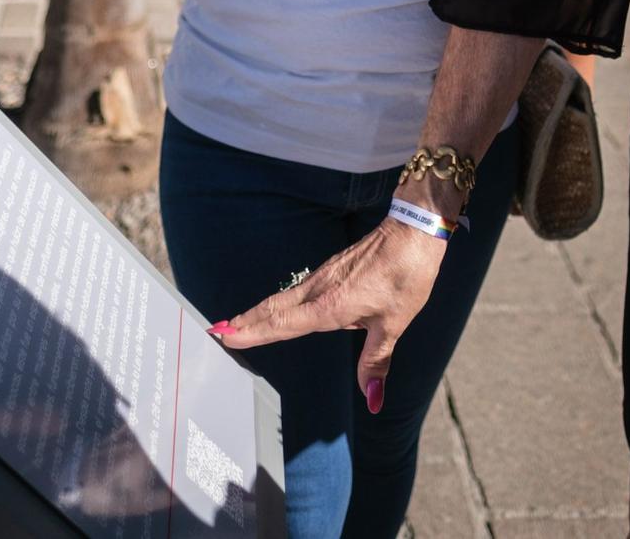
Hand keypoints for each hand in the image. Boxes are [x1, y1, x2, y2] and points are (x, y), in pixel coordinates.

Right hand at [212, 219, 447, 414]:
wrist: (414, 229)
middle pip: (274, 309)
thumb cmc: (406, 274)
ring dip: (257, 312)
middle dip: (245, 322)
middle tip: (215, 332)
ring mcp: (325, 276)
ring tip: (235, 323)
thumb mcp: (396, 323)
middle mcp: (321, 290)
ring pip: (283, 298)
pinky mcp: (333, 269)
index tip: (225, 336)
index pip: (283, 324)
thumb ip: (377, 361)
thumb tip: (372, 400)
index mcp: (331, 306)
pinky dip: (279, 302)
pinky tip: (277, 307)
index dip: (253, 333)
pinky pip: (297, 290)